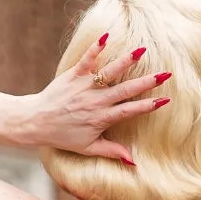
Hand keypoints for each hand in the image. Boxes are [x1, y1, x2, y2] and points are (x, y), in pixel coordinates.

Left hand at [22, 33, 169, 165]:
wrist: (36, 122)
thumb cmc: (63, 136)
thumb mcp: (88, 148)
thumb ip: (112, 151)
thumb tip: (134, 162)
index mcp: (102, 118)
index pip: (129, 111)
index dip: (148, 106)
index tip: (165, 100)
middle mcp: (95, 102)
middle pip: (125, 90)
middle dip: (146, 82)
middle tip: (165, 74)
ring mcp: (84, 87)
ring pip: (108, 73)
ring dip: (125, 61)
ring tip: (141, 50)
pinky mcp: (72, 75)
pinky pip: (86, 60)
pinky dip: (95, 49)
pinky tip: (106, 36)